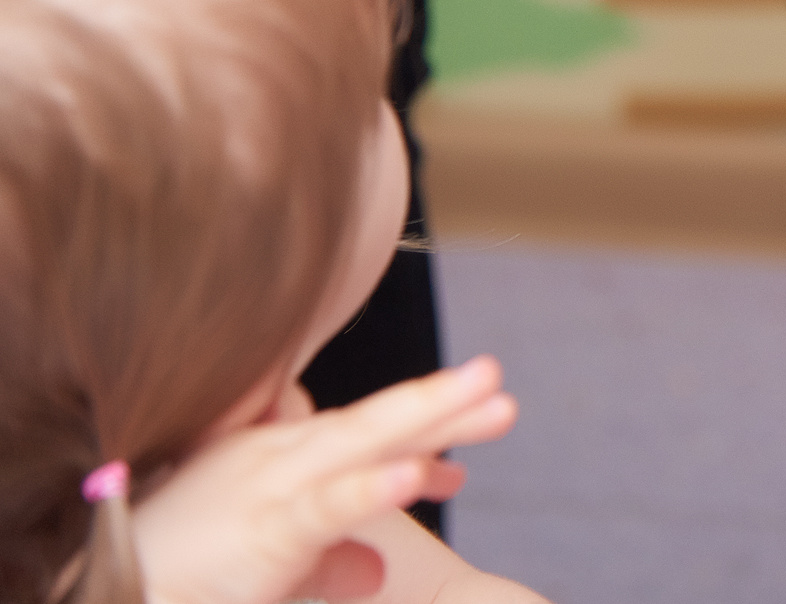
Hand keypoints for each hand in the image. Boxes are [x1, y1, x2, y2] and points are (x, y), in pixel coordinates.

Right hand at [128, 356, 514, 603]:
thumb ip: (326, 560)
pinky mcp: (266, 530)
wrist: (113, 596)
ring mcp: (272, 487)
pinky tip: (413, 473)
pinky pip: (326, 505)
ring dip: (427, 416)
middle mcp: (277, 459)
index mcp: (280, 460)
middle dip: (441, 399)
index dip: (430, 426)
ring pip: (361, 442)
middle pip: (376, 422)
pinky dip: (372, 487)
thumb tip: (373, 570)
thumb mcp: (268, 569)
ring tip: (488, 396)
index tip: (485, 427)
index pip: (368, 435)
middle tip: (499, 378)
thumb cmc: (178, 579)